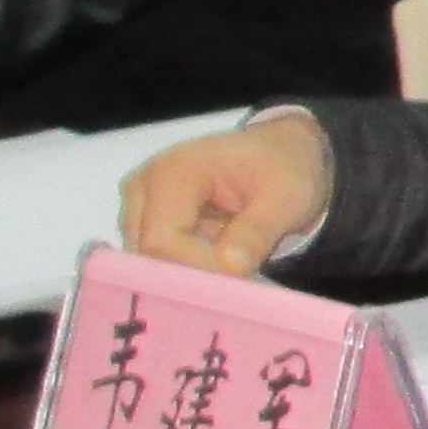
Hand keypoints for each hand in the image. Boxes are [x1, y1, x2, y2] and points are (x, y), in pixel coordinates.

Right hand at [121, 113, 334, 275]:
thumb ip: (258, 230)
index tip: (239, 275)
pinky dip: (189, 265)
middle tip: (240, 272)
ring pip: (151, 261)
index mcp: (173, 172)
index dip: (196, 266)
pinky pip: (158, 259)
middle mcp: (143, 187)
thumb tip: (229, 266)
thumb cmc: (284, 168)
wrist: (282, 154)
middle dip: (193, 271)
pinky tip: (222, 252)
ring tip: (235, 251)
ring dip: (192, 268)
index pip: (161, 239)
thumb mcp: (288, 196)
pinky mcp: (144, 221)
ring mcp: (139, 205)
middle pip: (149, 253)